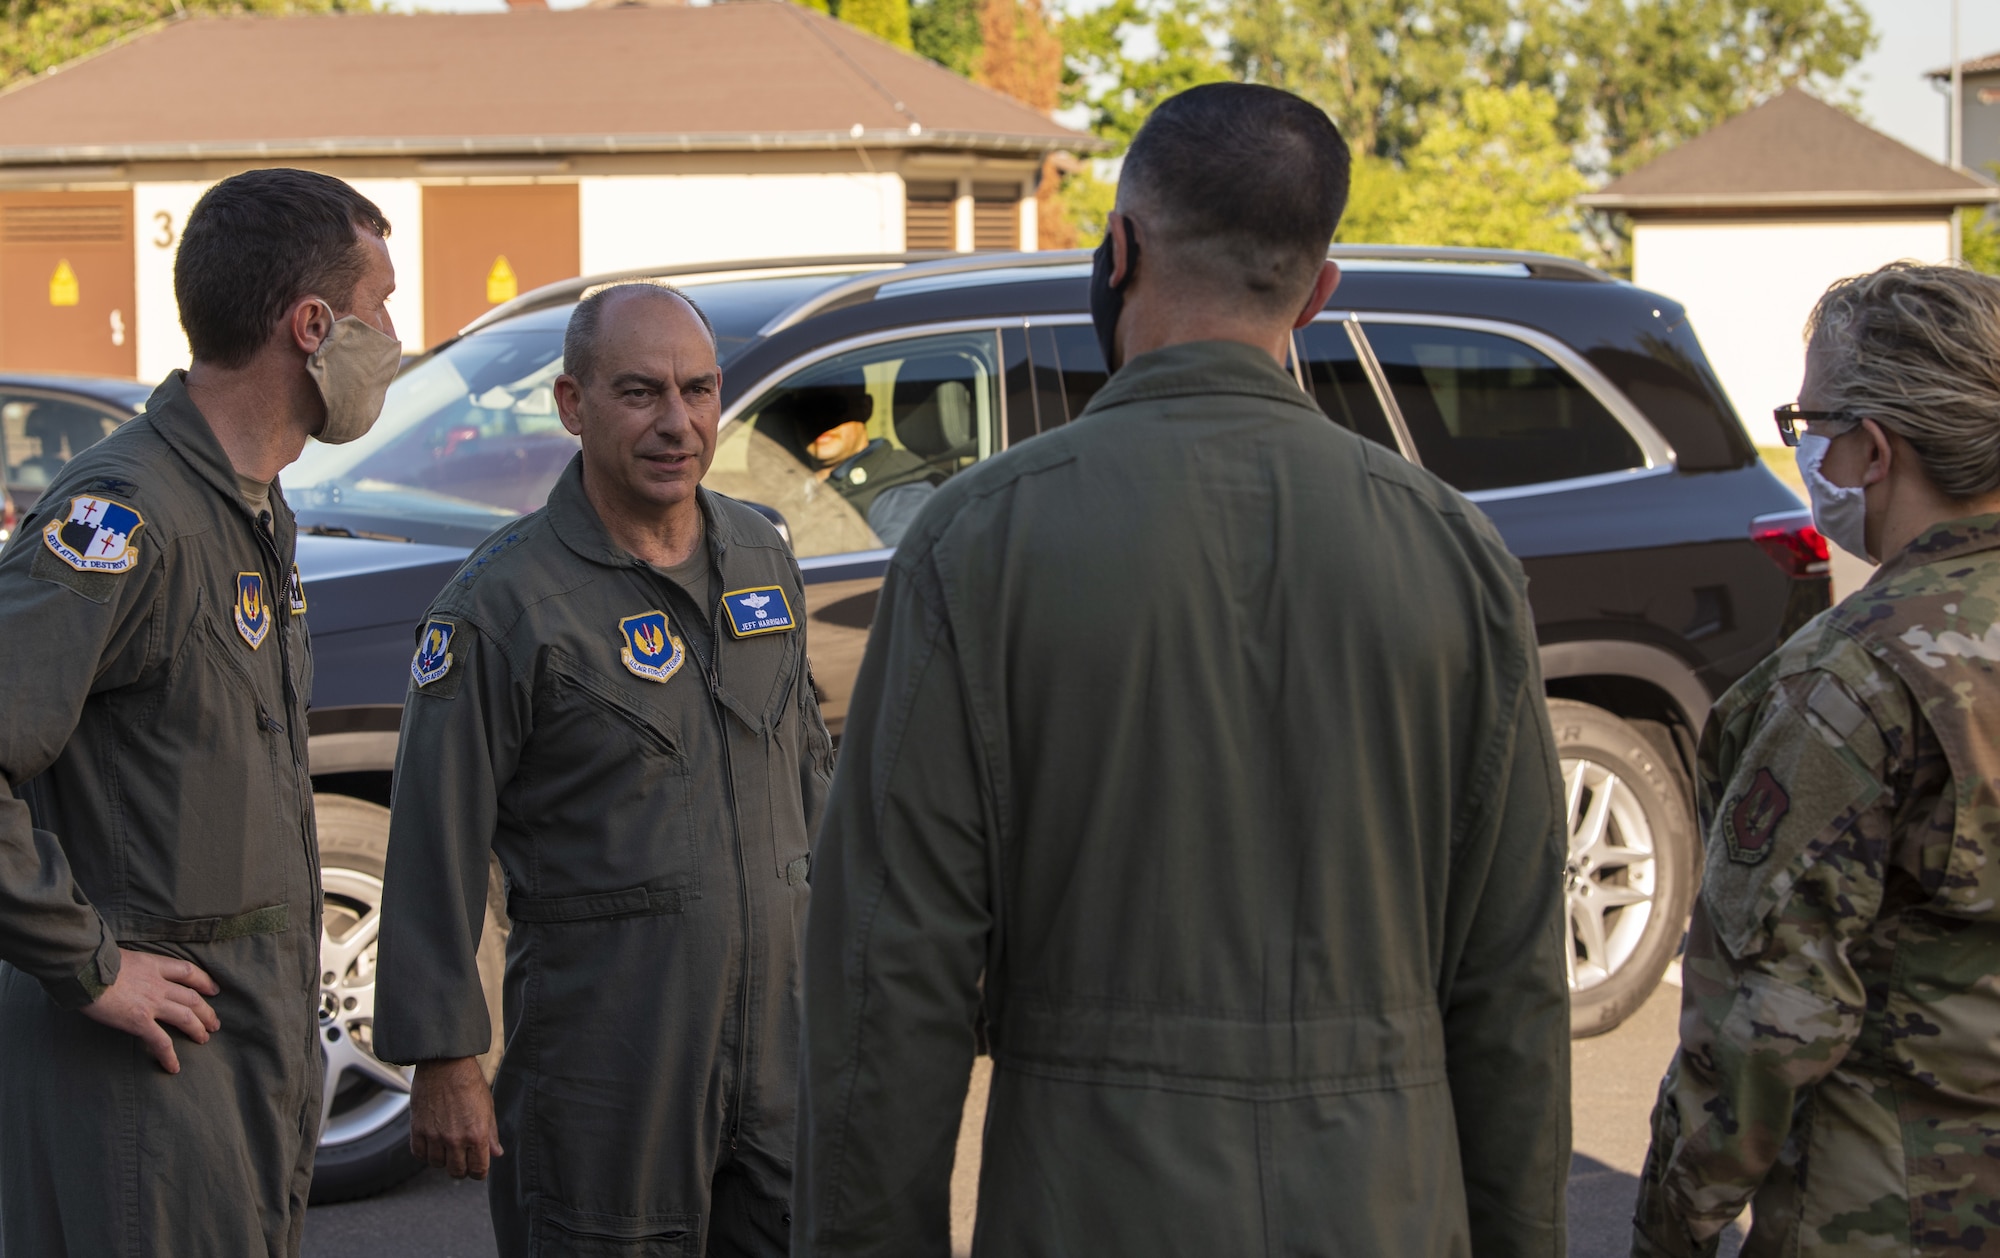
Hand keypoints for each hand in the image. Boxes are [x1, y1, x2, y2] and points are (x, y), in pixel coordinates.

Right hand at [79, 948, 221, 1073]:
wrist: (85, 970)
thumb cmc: (94, 962)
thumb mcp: (122, 956)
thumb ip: (133, 966)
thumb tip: (128, 972)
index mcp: (155, 965)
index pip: (189, 972)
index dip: (204, 981)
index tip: (213, 990)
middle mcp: (159, 984)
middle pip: (193, 998)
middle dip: (207, 1011)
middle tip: (214, 1023)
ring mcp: (152, 1003)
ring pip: (186, 1018)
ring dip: (198, 1029)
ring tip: (204, 1039)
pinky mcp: (140, 1021)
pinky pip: (161, 1042)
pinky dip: (169, 1056)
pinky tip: (173, 1067)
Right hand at [411, 1056, 503, 1178]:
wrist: (445, 1064)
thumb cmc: (469, 1083)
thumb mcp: (487, 1108)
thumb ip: (491, 1134)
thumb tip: (496, 1154)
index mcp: (477, 1134)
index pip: (478, 1170)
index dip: (478, 1172)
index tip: (477, 1168)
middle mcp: (455, 1139)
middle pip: (457, 1172)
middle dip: (462, 1169)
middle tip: (462, 1159)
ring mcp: (434, 1136)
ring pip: (437, 1165)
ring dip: (443, 1160)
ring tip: (447, 1147)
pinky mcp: (417, 1129)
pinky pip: (419, 1154)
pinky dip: (425, 1152)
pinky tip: (432, 1143)